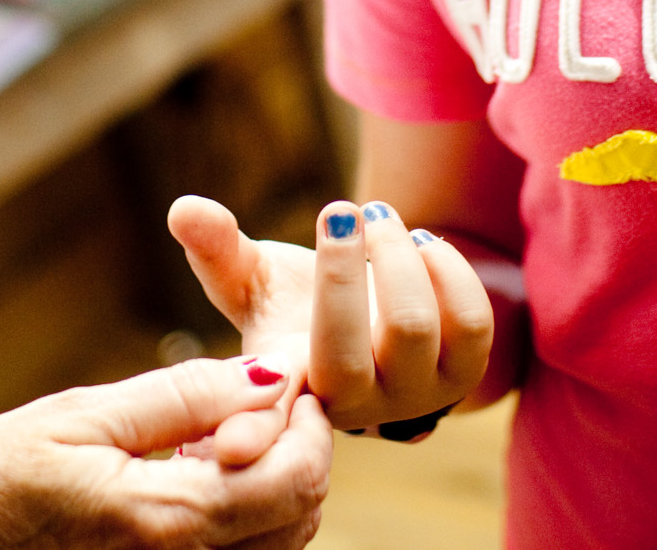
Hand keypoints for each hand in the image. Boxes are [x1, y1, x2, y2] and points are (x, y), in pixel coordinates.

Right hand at [0, 356, 330, 549]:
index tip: (280, 380)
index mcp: (164, 521)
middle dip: (298, 451)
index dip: (306, 423)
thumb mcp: (79, 415)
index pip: (294, 479)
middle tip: (252, 402)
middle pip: (301, 517)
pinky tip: (193, 482)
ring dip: (274, 485)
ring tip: (214, 440)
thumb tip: (269, 375)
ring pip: (281, 544)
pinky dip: (244, 517)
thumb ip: (180, 398)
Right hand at [169, 194, 492, 443]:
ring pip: (413, 326)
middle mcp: (352, 406)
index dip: (250, 433)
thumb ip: (219, 251)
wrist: (373, 319)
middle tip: (339, 212)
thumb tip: (185, 209)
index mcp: (290, 389)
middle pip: (348, 349)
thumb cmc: (299, 302)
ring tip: (378, 216)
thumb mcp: (254, 280)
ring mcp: (414, 396)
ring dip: (396, 253)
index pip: (267, 416)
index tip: (230, 447)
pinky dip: (447, 267)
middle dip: (343, 268)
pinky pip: (472, 321)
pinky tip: (421, 243)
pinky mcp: (465, 375)